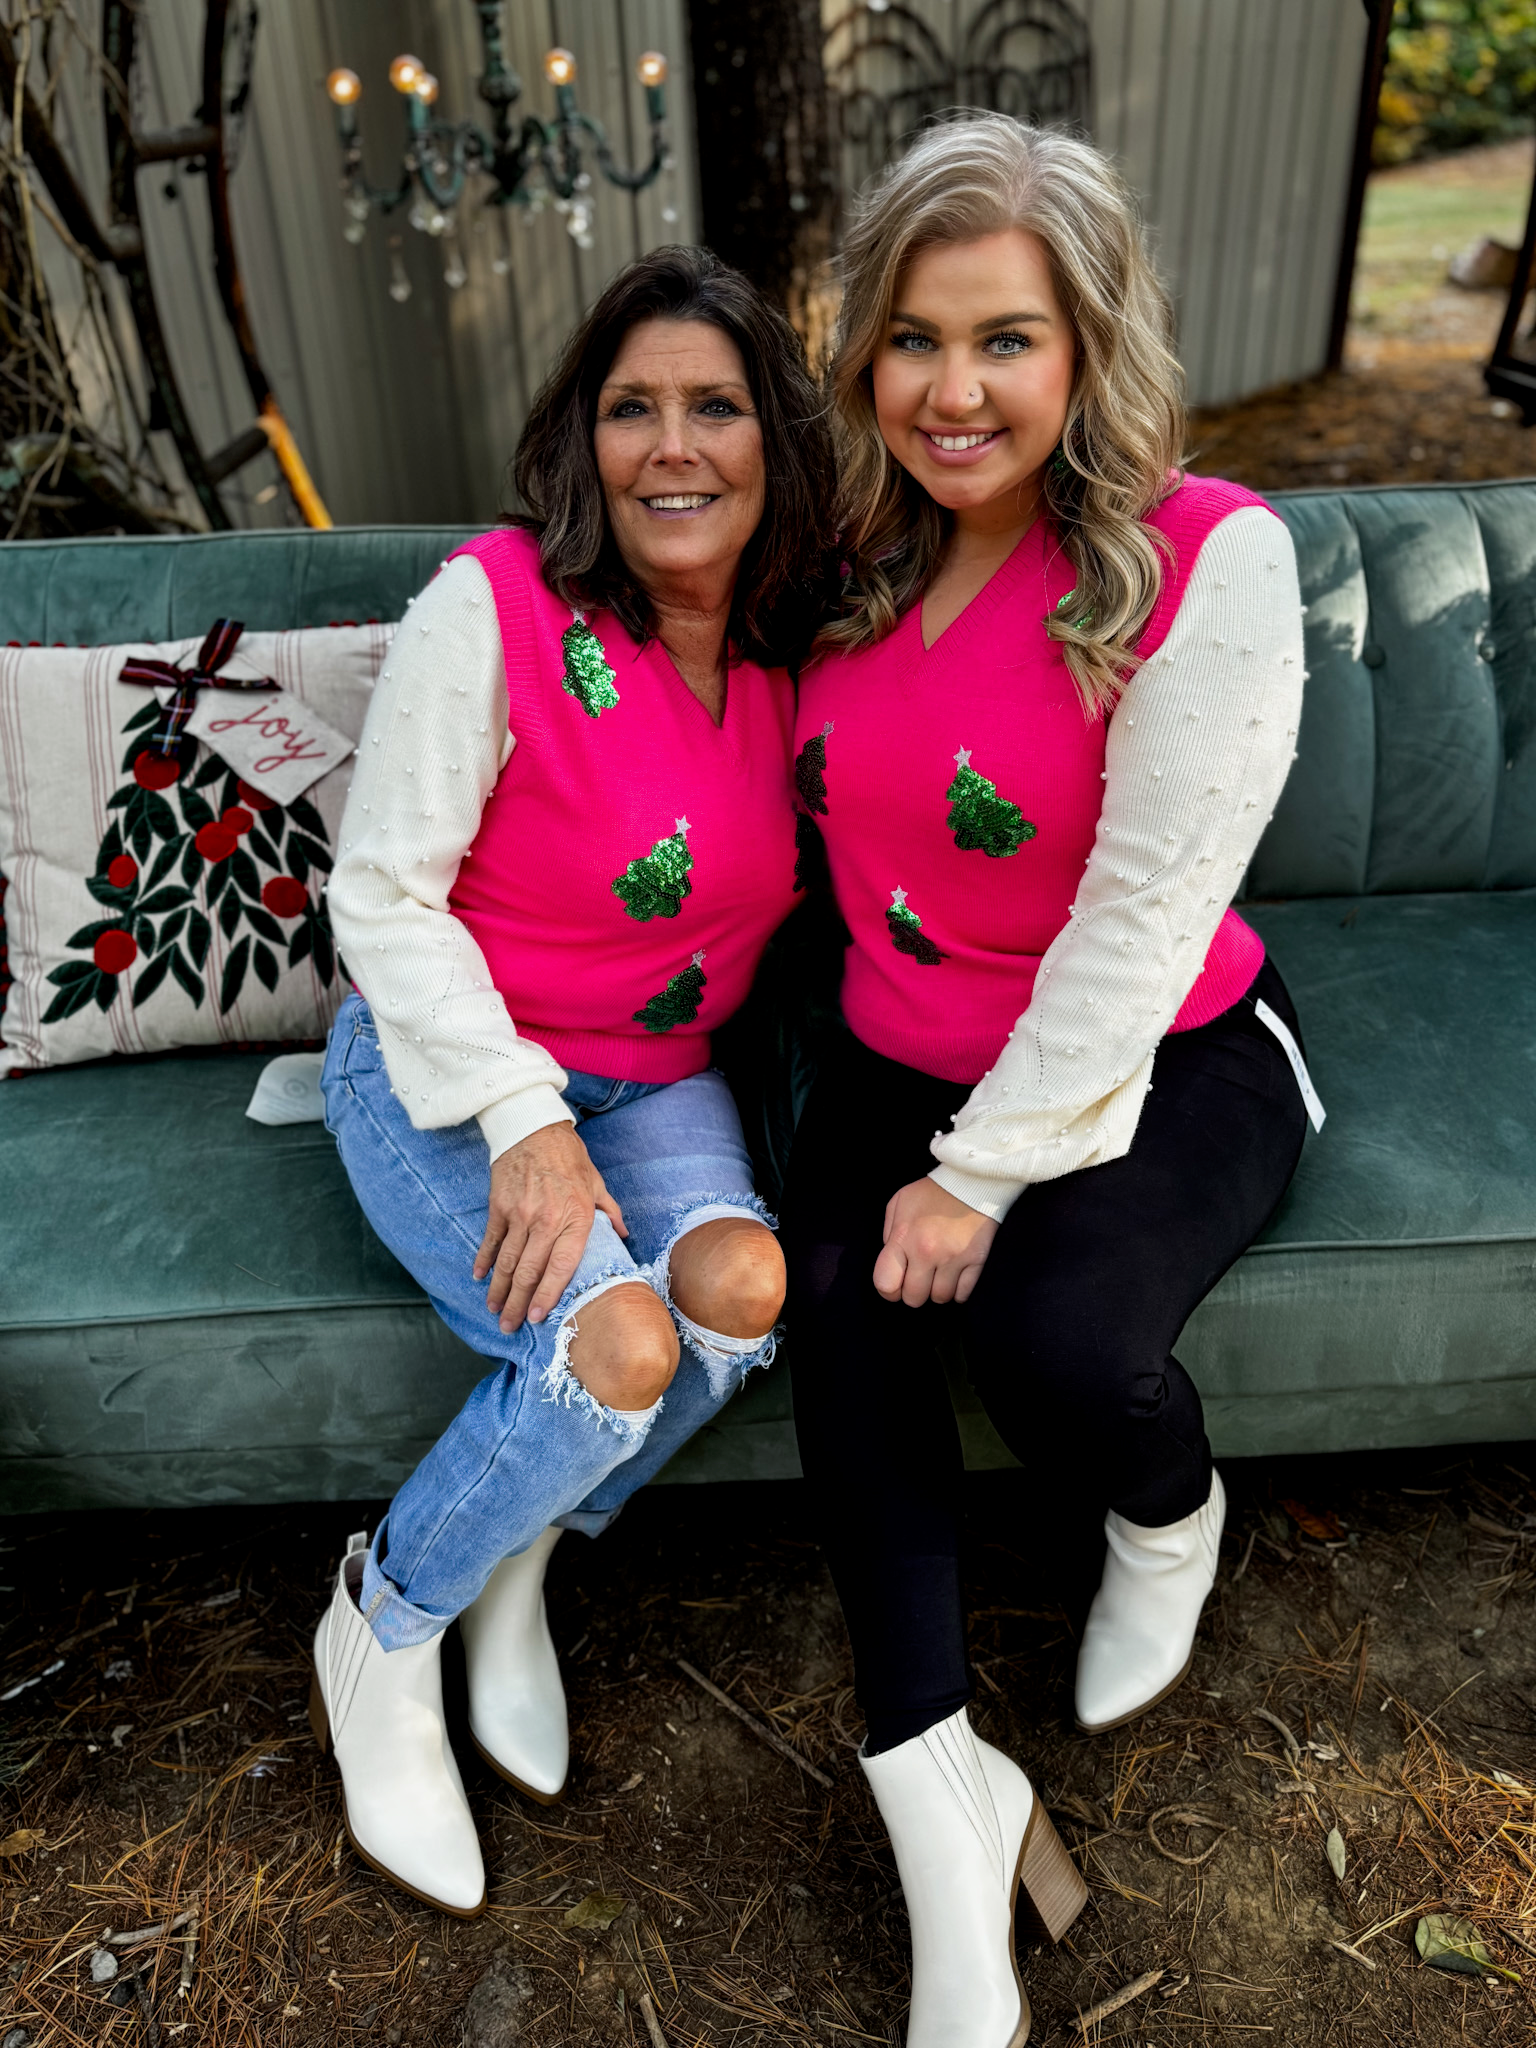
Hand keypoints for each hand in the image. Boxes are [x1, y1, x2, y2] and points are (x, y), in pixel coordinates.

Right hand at [474, 1122, 626, 1332]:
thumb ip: (609, 1211)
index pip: (562, 1267)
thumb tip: (622, 1234)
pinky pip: (491, 1240)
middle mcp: (547, 1220)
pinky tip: (481, 1279)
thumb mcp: (596, 1182)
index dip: (548, 1295)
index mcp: (576, 1218)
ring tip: (495, 1311)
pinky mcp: (499, 1205)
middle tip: (510, 1326)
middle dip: (518, 1304)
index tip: (538, 1317)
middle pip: (529, 1271)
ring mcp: (520, 1214)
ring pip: (507, 1262)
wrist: (533, 1126)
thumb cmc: (569, 1157)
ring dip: (499, 1290)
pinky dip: (484, 1262)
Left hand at [872, 1176, 996, 1307]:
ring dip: (938, 1290)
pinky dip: (958, 1290)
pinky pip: (963, 1294)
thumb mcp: (899, 1202)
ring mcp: (953, 1258)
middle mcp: (926, 1252)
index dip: (888, 1290)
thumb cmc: (933, 1192)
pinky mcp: (976, 1260)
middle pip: (914, 1298)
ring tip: (939, 1274)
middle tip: (920, 1278)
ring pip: (940, 1298)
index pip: (885, 1283)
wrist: (973, 1180)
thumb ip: (889, 1232)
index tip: (896, 1284)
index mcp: (904, 1237)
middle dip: (914, 1292)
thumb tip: (892, 1260)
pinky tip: (956, 1275)